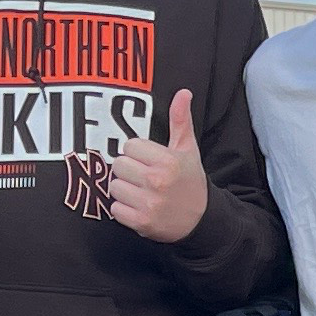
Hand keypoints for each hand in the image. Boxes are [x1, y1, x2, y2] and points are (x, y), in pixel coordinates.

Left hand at [102, 90, 210, 243]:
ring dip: (124, 190)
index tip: (149, 161)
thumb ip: (181, 121)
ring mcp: (148, 203)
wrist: (202, 221)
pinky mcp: (141, 222)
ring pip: (114, 187)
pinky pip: (115, 209)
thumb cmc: (191, 182)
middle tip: (143, 178)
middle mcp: (157, 181)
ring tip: (141, 192)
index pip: (129, 146)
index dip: (138, 153)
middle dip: (129, 171)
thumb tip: (183, 92)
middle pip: (119, 165)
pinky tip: (139, 207)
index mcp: (168, 161)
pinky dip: (124, 210)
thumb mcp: (188, 150)